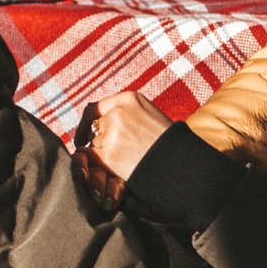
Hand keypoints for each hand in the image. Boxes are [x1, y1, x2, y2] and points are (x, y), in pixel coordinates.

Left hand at [75, 90, 172, 204]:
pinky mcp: (107, 154)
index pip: (96, 108)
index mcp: (129, 99)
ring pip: (94, 144)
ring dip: (104, 154)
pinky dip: (95, 164)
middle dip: (100, 141)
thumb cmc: (168, 143)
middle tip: (113, 154)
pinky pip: (89, 157)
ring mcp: (111, 133)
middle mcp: (117, 112)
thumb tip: (98, 121)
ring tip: (126, 162)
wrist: (181, 165)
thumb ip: (127, 113)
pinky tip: (110, 168)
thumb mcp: (150, 115)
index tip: (85, 134)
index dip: (87, 122)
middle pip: (95, 127)